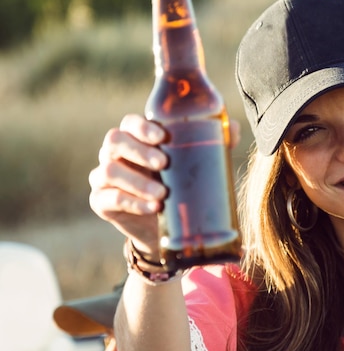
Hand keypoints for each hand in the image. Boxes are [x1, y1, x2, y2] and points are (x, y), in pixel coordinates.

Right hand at [89, 114, 240, 256]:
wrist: (167, 227)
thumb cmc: (182, 184)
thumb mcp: (198, 164)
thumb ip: (215, 144)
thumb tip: (234, 128)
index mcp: (136, 138)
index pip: (131, 123)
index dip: (141, 127)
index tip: (161, 137)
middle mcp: (116, 153)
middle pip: (115, 141)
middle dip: (139, 151)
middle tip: (164, 164)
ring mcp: (104, 177)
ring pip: (110, 171)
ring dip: (137, 182)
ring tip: (162, 194)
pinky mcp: (101, 202)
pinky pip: (108, 198)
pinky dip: (131, 203)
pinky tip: (151, 208)